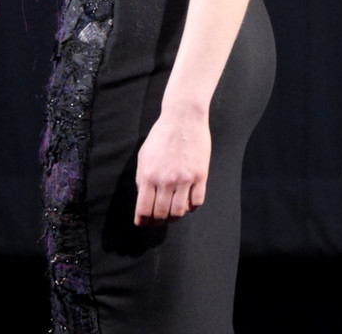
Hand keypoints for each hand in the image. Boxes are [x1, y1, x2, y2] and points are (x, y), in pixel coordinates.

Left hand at [134, 109, 210, 225]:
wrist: (183, 117)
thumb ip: (141, 178)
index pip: (143, 211)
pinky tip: (188, 201)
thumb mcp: (144, 155)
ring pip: (179, 212)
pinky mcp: (200, 175)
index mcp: (148, 176)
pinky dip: (191, 207)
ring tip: (174, 211)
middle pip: (161, 215)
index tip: (144, 223)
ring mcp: (184, 179)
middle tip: (160, 219)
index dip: (143, 222)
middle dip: (158, 221)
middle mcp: (165, 180)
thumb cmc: (162, 134)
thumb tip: (144, 198)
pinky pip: (197, 202)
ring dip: (175, 216)